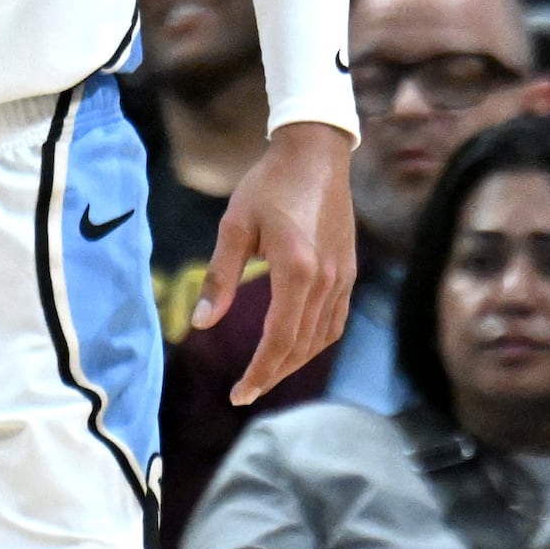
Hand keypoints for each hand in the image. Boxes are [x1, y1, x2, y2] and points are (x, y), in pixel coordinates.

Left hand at [200, 120, 355, 402]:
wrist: (315, 153)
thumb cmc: (268, 184)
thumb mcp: (235, 226)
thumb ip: (220, 278)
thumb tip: (201, 324)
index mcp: (298, 271)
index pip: (279, 340)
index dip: (260, 372)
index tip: (238, 394)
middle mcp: (327, 280)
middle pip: (302, 346)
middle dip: (273, 374)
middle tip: (245, 392)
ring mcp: (343, 277)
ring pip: (322, 338)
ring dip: (295, 362)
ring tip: (267, 373)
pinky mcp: (349, 270)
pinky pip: (336, 321)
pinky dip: (315, 342)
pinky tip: (296, 346)